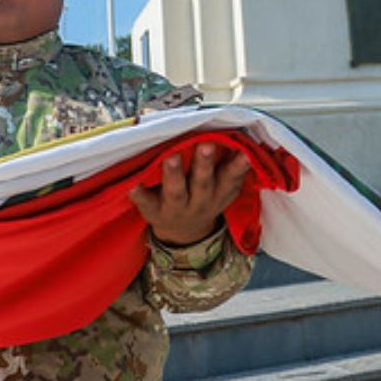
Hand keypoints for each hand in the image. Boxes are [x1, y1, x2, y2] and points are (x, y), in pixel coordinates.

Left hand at [130, 143, 251, 246]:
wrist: (183, 234)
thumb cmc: (202, 200)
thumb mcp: (222, 192)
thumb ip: (233, 173)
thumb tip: (246, 147)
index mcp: (216, 196)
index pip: (229, 180)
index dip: (237, 168)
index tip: (244, 154)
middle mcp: (198, 203)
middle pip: (202, 184)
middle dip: (204, 165)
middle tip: (206, 145)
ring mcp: (176, 209)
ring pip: (176, 192)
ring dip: (174, 174)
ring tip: (172, 157)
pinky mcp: (154, 212)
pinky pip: (146, 204)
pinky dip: (140, 195)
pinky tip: (133, 185)